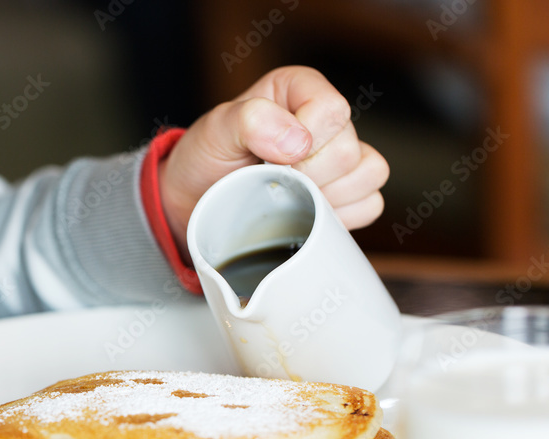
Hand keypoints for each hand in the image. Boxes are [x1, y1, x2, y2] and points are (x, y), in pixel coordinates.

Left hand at [159, 66, 389, 260]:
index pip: (332, 110)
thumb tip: (297, 141)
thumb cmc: (207, 160)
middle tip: (271, 180)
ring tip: (288, 195)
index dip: (303, 142)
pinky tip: (307, 212)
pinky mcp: (349, 193)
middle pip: (349, 149)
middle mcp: (326, 120)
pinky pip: (371, 204)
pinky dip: (341, 216)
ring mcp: (342, 157)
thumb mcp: (214, 131)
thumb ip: (250, 120)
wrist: (198, 203)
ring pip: (370, 174)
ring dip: (326, 196)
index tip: (267, 158)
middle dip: (306, 175)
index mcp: (300, 90)